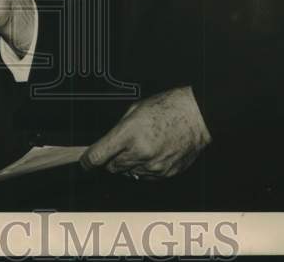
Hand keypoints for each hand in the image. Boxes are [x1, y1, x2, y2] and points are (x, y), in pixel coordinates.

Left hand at [81, 86, 210, 179]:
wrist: (197, 116)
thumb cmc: (168, 107)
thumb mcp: (135, 109)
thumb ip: (118, 129)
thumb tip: (107, 143)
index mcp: (129, 134)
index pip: (99, 156)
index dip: (88, 161)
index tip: (86, 163)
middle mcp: (140, 152)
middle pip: (112, 167)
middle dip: (112, 159)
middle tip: (121, 146)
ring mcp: (154, 166)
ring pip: (129, 173)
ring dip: (129, 163)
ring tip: (142, 146)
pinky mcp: (165, 173)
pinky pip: (146, 176)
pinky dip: (144, 168)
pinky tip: (153, 152)